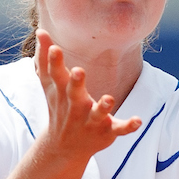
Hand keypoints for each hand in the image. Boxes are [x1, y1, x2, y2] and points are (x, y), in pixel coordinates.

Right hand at [35, 30, 140, 161]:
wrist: (64, 148)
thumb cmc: (59, 108)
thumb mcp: (50, 85)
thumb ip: (46, 58)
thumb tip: (40, 30)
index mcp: (63, 93)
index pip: (57, 75)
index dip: (55, 62)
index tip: (54, 47)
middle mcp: (75, 107)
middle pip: (74, 94)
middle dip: (76, 83)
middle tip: (79, 70)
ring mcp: (92, 121)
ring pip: (98, 114)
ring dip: (103, 107)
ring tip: (109, 98)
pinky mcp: (107, 132)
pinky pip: (119, 129)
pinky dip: (128, 126)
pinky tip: (138, 121)